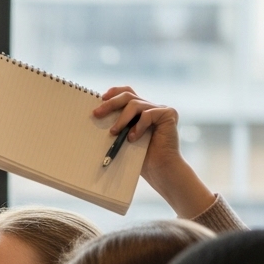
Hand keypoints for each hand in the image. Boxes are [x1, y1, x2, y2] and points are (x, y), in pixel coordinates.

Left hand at [94, 87, 215, 218]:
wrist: (159, 170)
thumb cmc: (140, 158)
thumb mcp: (123, 139)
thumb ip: (116, 126)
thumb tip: (94, 117)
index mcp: (140, 111)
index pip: (127, 93)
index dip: (114, 93)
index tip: (100, 99)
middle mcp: (151, 107)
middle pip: (128, 95)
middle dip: (110, 103)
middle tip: (97, 113)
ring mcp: (160, 109)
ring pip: (135, 104)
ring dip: (121, 119)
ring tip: (114, 132)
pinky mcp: (169, 114)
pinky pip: (148, 114)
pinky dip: (138, 126)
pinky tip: (133, 138)